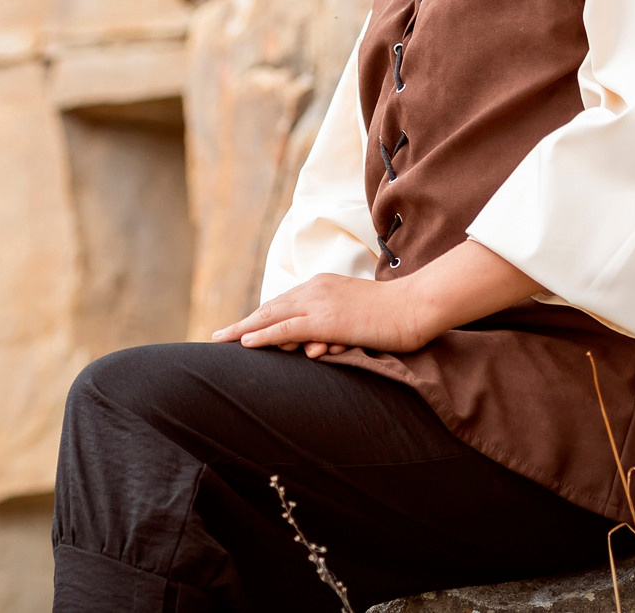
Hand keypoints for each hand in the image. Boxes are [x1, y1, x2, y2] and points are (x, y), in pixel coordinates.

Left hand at [211, 241, 541, 358]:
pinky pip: (288, 328)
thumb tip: (312, 348)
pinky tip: (247, 342)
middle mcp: (316, 290)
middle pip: (271, 308)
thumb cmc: (392, 315)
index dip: (260, 317)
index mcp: (322, 286)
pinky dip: (264, 335)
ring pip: (273, 317)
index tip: (240, 328)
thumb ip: (331, 329)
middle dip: (243, 324)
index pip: (284, 303)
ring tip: (222, 341)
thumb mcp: (355, 317)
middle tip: (218, 336)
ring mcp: (320, 304)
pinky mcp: (327, 320)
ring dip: (245, 330)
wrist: (416, 306)